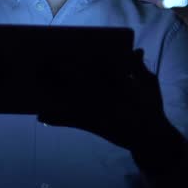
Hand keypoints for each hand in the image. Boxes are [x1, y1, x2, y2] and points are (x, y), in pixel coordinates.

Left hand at [37, 49, 175, 153]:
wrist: (151, 139)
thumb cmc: (151, 108)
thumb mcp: (149, 84)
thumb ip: (138, 67)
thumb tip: (137, 49)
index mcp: (120, 81)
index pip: (96, 64)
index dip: (78, 57)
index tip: (62, 47)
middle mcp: (107, 95)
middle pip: (77, 79)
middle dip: (59, 71)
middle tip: (41, 63)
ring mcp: (100, 111)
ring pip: (70, 98)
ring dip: (53, 91)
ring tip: (36, 84)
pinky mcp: (95, 126)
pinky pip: (72, 121)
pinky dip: (56, 119)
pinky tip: (41, 116)